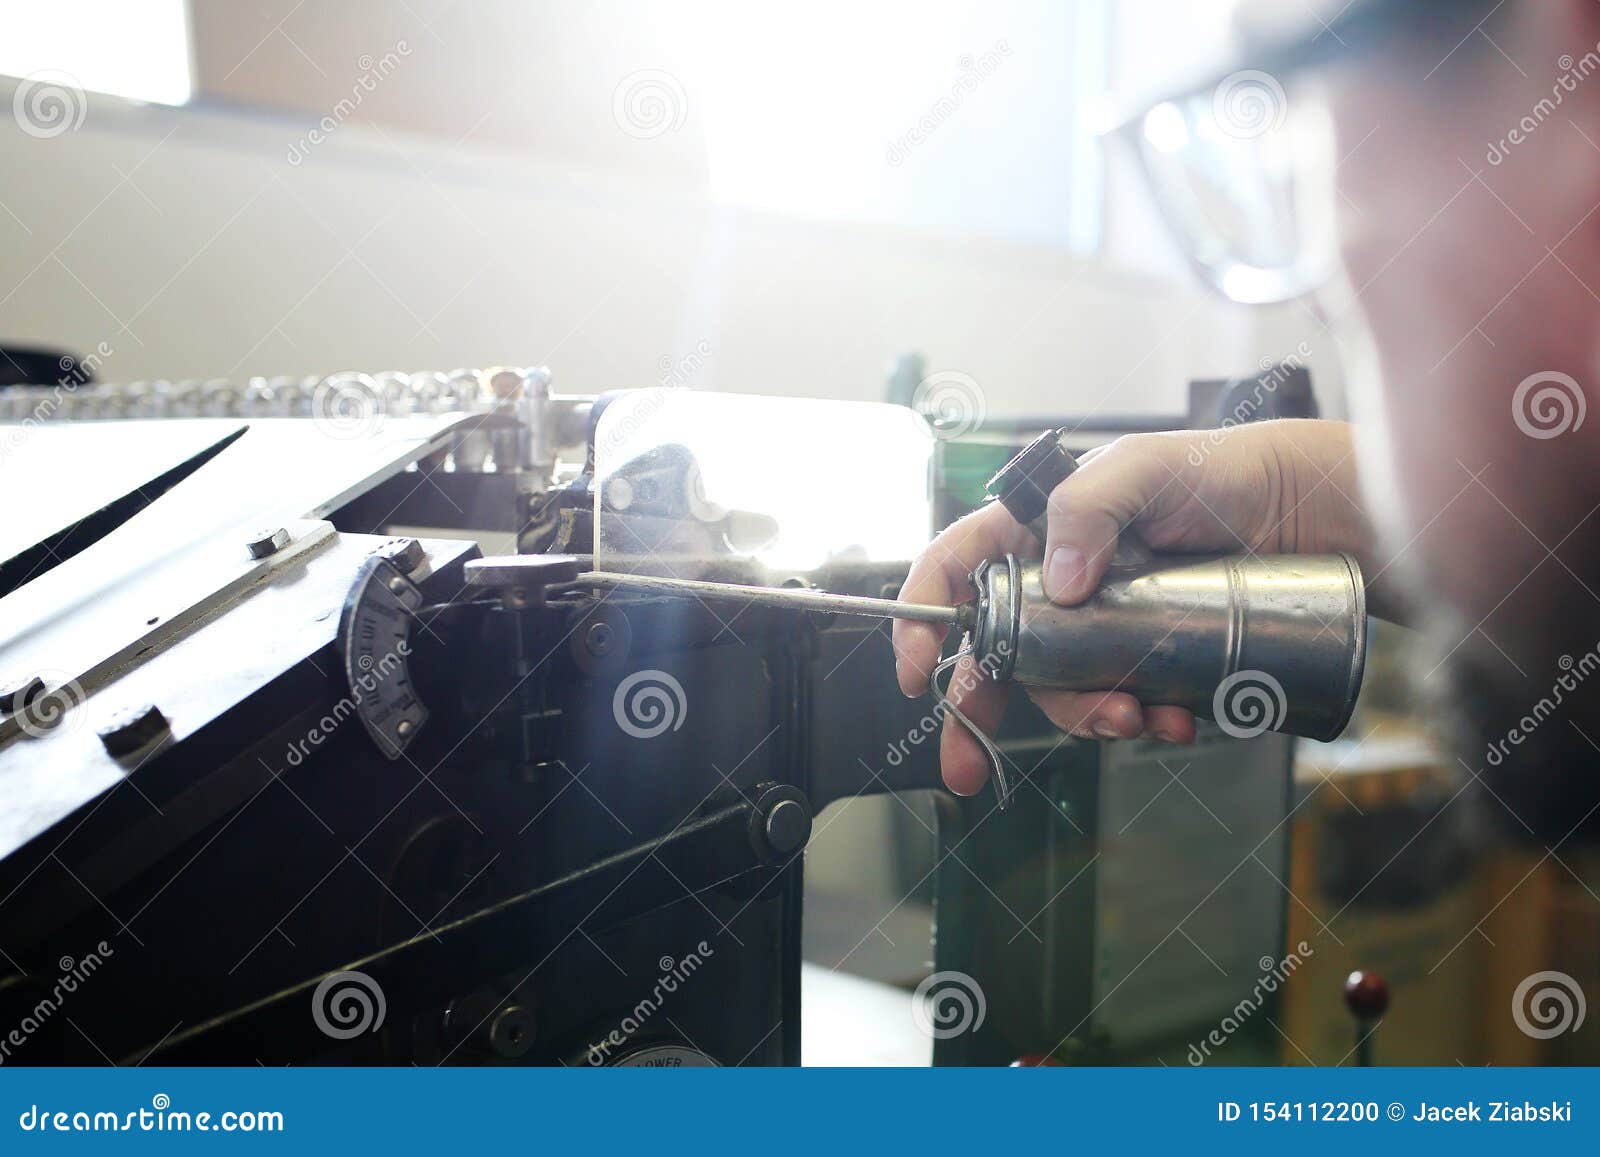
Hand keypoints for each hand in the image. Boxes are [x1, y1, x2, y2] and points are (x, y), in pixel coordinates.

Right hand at [892, 419, 1371, 795]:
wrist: (1299, 514)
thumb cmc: (1214, 470)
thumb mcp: (1142, 467)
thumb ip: (1089, 506)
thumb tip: (1059, 581)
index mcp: (1031, 530)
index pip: (953, 570)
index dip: (921, 620)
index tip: (916, 676)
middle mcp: (1054, 584)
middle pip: (992, 654)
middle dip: (976, 716)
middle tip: (966, 768)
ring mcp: (1096, 626)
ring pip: (1061, 689)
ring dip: (1088, 716)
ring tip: (1137, 718)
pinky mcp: (1143, 656)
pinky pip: (1122, 701)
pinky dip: (1141, 720)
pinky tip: (1174, 719)